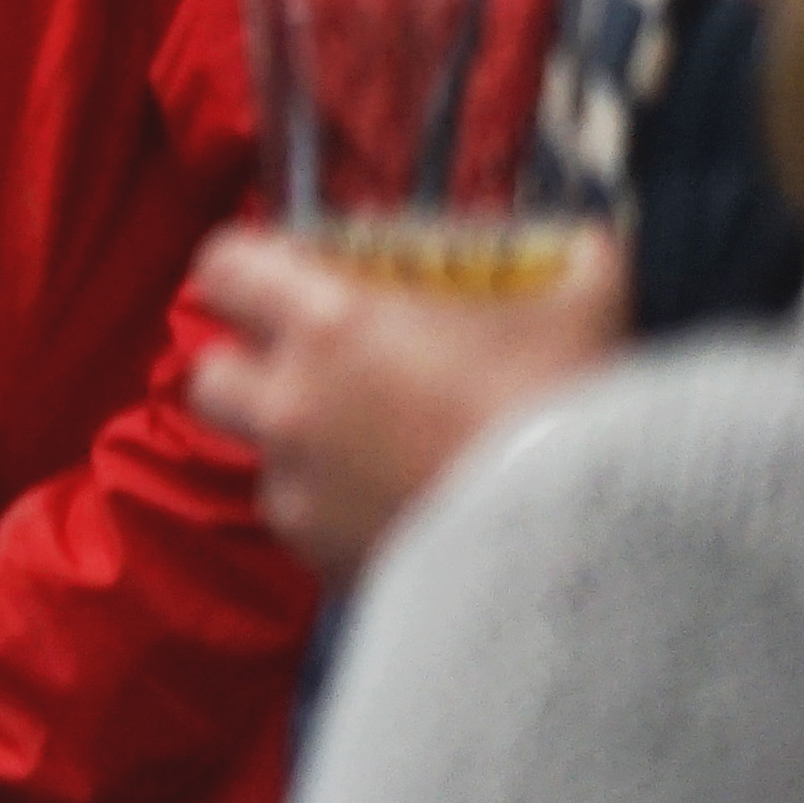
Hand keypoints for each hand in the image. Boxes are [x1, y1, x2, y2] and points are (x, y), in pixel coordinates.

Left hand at [189, 223, 623, 584]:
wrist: (590, 542)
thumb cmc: (575, 410)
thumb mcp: (585, 304)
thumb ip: (573, 262)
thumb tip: (591, 245)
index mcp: (331, 325)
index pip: (225, 268)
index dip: (249, 267)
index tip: (286, 275)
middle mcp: (292, 405)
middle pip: (212, 372)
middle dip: (250, 366)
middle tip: (315, 368)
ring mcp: (299, 489)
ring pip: (261, 459)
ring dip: (301, 449)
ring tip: (374, 450)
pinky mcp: (321, 558)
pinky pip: (308, 528)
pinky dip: (339, 516)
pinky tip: (399, 509)